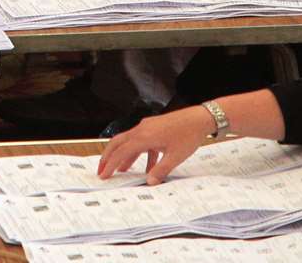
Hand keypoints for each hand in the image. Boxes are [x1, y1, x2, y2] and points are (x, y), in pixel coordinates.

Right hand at [99, 105, 214, 184]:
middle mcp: (141, 130)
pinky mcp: (153, 127)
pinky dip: (140, 153)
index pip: (121, 152)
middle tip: (102, 169)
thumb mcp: (175, 157)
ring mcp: (146, 127)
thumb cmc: (188, 135)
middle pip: (117, 143)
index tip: (104, 174)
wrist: (199, 118)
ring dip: (124, 156)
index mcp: (144, 137)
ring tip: (122, 170)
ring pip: (128, 142)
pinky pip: (141, 141)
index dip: (111, 164)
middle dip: (108, 157)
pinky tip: (148, 166)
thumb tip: (150, 182)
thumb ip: (161, 170)